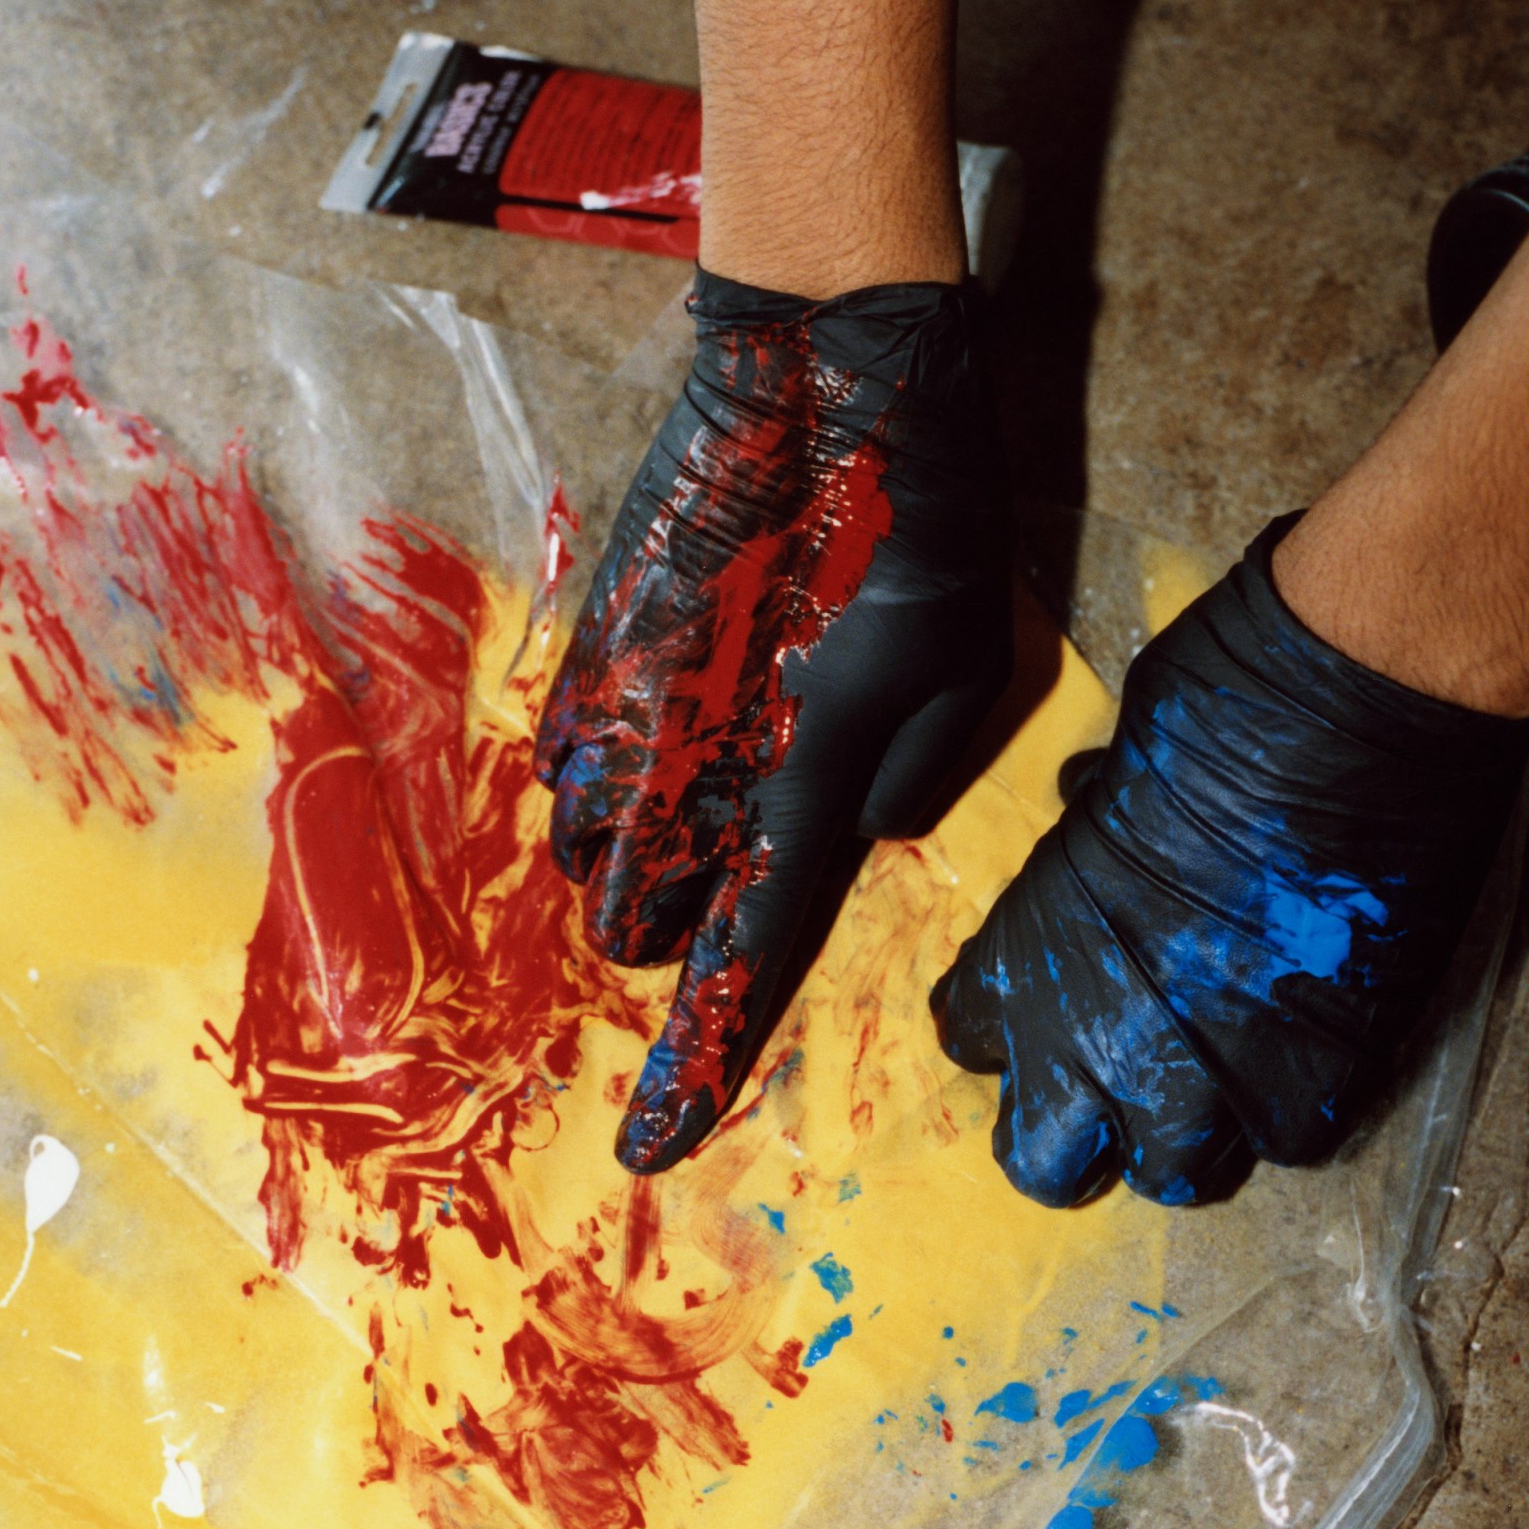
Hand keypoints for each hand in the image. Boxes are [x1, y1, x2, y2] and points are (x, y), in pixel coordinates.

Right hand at [536, 269, 1008, 1172]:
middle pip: (636, 924)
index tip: (650, 1145)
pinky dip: (597, 777)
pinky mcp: (590, 649)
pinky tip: (655, 719)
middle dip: (673, 922)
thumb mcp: (967, 677)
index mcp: (804, 792)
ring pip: (583, 852)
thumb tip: (845, 826)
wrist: (820, 383)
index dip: (693, 1064)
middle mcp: (692, 772)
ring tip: (697, 771)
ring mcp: (625, 711)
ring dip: (629, 850)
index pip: (737, 962)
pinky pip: (561, 766)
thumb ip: (902, 784)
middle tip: (732, 851)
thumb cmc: (925, 528)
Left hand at [931, 517, 1528, 1207]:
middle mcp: (1092, 1049)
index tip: (1043, 1007)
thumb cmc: (1207, 721)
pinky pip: (1283, 1140)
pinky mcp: (1310, 1091)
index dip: (1010, 1025)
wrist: (1337, 731)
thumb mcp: (1101, 789)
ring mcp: (1203, 1084)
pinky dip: (1290, 1101)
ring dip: (1188, 1129)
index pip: (971, 1038)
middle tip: (1118, 1082)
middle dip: (1073, 1128)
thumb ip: (1083, 855)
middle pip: (1043, 1160)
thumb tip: (1087, 810)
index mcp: (1021, 965)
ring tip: (1221, 1070)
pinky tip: (1304, 1040)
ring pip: (1173, 1172)